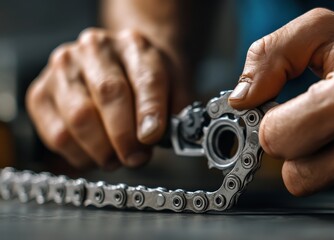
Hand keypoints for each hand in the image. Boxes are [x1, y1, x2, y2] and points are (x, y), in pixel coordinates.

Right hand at [26, 28, 174, 169]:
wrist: (121, 66)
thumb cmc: (147, 80)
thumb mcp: (175, 87)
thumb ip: (178, 111)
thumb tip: (169, 137)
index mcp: (135, 45)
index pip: (145, 78)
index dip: (149, 111)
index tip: (151, 137)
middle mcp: (95, 49)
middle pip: (108, 94)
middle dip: (125, 137)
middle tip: (136, 157)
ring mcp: (63, 69)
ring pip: (79, 118)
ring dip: (102, 150)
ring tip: (117, 157)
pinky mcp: (41, 93)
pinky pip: (58, 135)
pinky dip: (80, 155)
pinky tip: (95, 153)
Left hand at [229, 8, 333, 207]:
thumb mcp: (329, 32)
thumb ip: (273, 55)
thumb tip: (243, 98)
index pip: (280, 137)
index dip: (273, 123)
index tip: (281, 111)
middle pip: (296, 174)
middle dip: (293, 146)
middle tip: (310, 121)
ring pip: (321, 183)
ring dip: (324, 156)